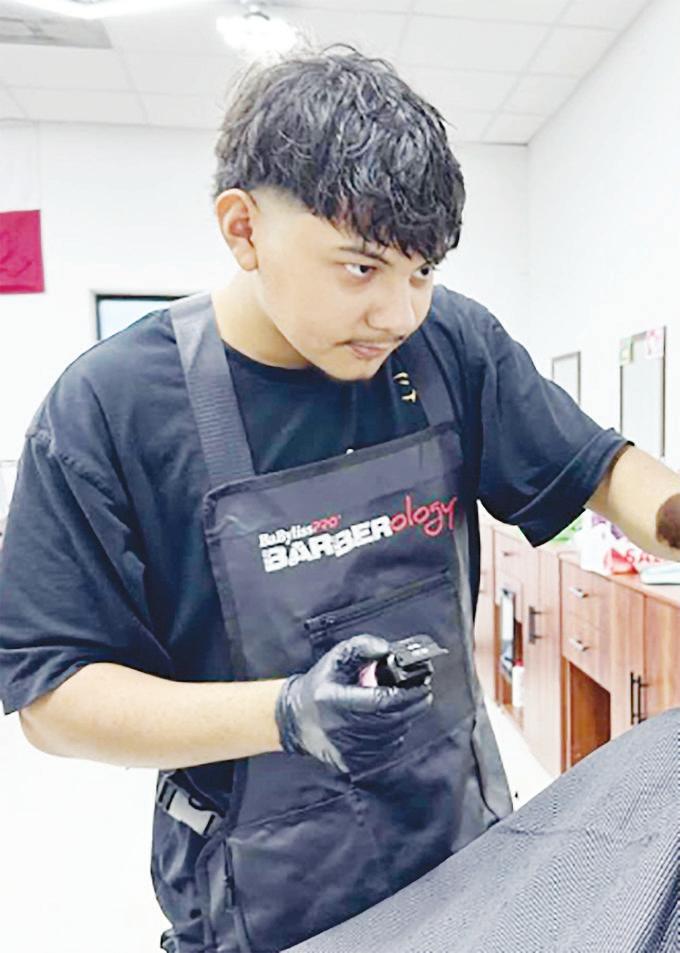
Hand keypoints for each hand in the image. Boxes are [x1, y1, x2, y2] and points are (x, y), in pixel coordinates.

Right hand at [275, 634, 432, 773]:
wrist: (297, 720)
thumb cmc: (320, 685)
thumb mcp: (336, 657)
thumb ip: (363, 646)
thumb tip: (388, 649)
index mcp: (333, 700)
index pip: (379, 701)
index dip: (405, 694)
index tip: (422, 685)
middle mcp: (338, 728)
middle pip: (391, 720)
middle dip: (413, 705)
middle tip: (424, 693)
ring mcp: (345, 750)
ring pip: (392, 735)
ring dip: (405, 719)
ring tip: (406, 703)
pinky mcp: (352, 764)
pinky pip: (385, 749)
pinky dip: (394, 734)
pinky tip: (391, 721)